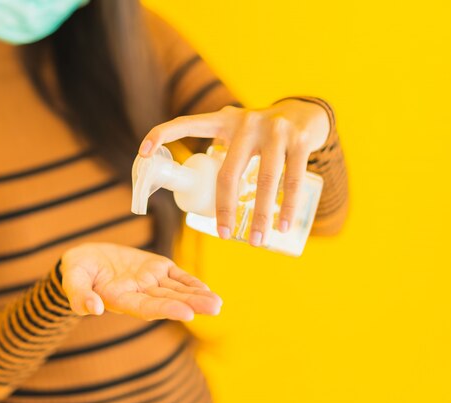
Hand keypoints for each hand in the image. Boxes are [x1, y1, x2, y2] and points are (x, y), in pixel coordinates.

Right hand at [61, 243, 221, 320]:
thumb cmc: (75, 271)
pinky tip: (207, 290)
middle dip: (191, 304)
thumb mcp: (72, 280)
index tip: (186, 313)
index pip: (146, 307)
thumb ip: (79, 295)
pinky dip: (191, 283)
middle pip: (168, 301)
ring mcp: (149, 282)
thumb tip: (93, 308)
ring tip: (217, 304)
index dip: (166, 310)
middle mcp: (139, 294)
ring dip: (197, 296)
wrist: (85, 259)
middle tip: (214, 308)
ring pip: (176, 290)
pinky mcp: (155, 268)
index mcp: (120, 299)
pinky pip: (176, 276)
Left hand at [138, 99, 329, 245]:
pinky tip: (282, 227)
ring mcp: (275, 130)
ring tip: (257, 241)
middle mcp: (246, 123)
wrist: (308, 112)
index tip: (142, 153)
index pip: (186, 124)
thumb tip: (197, 178)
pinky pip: (293, 179)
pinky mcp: (299, 140)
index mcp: (223, 122)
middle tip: (224, 236)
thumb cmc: (264, 131)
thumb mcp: (238, 131)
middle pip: (228, 173)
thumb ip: (220, 145)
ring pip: (265, 180)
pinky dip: (288, 207)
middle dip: (225, 209)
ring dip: (260, 216)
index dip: (161, 134)